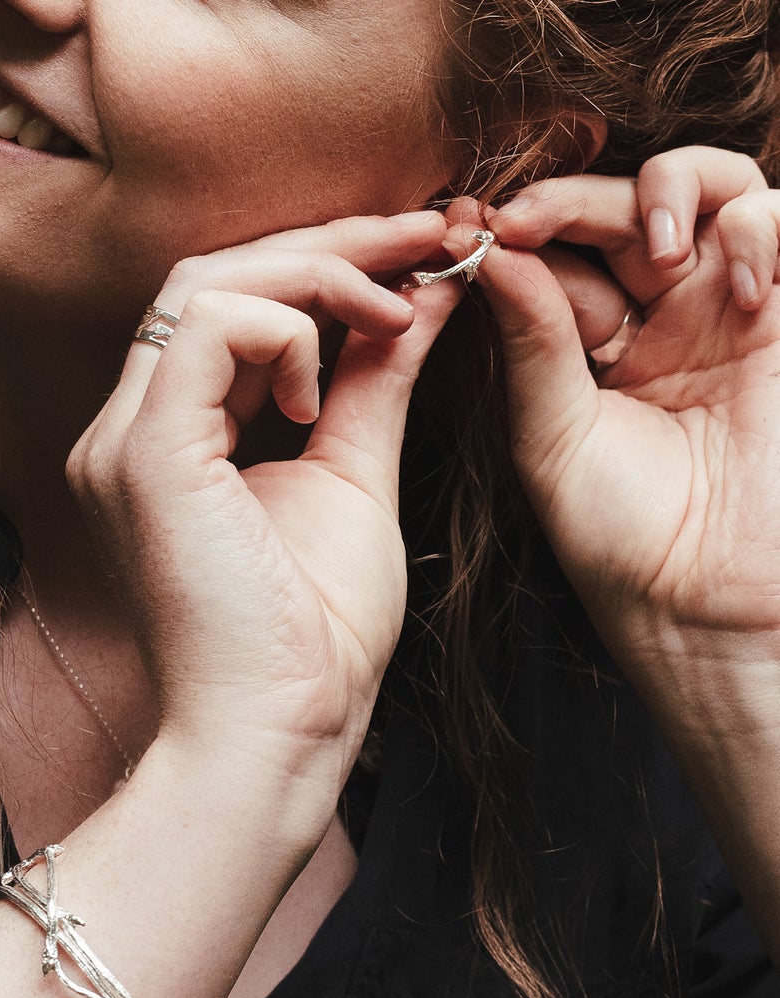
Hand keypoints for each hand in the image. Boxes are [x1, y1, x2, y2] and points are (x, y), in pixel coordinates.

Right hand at [65, 213, 459, 802]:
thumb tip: (416, 300)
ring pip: (201, 285)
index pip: (226, 305)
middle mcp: (126, 431)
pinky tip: (321, 388)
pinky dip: (283, 328)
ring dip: (314, 274)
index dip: (323, 264)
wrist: (279, 732)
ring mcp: (123, 443)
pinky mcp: (145, 459)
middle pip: (210, 276)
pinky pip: (204, 329)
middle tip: (426, 236)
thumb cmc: (312, 638)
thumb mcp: (352, 477)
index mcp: (167, 440)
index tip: (418, 253)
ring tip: (397, 304)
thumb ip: (369, 384)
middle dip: (328, 244)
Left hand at [474, 147, 779, 735]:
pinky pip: (777, 224)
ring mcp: (722, 309)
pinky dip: (760, 230)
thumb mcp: (551, 433)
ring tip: (654, 256)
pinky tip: (737, 290)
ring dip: (671, 193)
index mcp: (585, 343)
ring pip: (707, 189)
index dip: (512, 230)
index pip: (552, 253)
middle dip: (572, 200)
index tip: (460, 231)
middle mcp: (654, 315)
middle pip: (619, 207)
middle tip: (524, 220)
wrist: (703, 597)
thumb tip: (489, 250)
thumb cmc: (616, 531)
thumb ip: (531, 341)